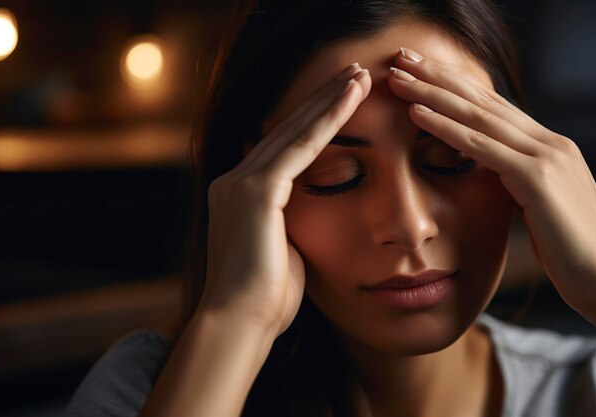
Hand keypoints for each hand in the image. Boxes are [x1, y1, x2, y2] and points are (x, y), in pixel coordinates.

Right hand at [200, 63, 370, 336]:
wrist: (240, 325)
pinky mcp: (256, 193)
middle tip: (354, 73)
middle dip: (323, 100)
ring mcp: (241, 183)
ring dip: (330, 100)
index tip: (343, 102)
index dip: (314, 122)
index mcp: (240, 194)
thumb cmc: (267, 299)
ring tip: (360, 75)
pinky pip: (300, 148)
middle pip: (287, 129)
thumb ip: (292, 223)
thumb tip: (314, 213)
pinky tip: (353, 97)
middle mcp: (235, 180)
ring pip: (294, 130)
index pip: (283, 148)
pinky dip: (328, 120)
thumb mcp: (282, 250)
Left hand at [387, 48, 595, 325]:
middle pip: (482, 99)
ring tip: (398, 77)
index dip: (455, 86)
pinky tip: (416, 114)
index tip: (421, 72)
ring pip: (478, 115)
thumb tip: (489, 173)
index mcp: (548, 147)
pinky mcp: (538, 178)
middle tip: (402, 57)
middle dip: (438, 76)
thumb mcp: (539, 207)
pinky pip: (481, 146)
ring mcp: (546, 156)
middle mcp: (548, 142)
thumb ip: (516, 182)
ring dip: (432, 93)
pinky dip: (445, 128)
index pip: (494, 107)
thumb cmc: (571, 251)